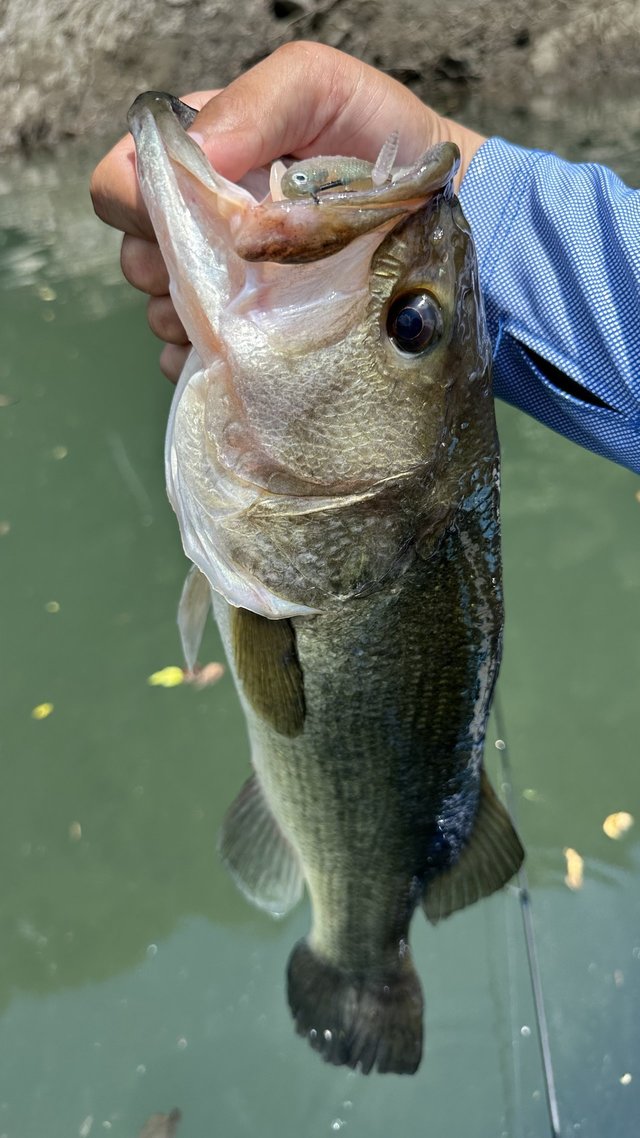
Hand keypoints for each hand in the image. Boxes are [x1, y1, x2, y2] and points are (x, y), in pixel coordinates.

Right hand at [90, 42, 485, 380]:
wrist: (439, 212)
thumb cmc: (377, 141)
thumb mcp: (320, 90)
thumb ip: (257, 104)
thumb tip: (201, 155)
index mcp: (196, 162)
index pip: (119, 184)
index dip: (142, 206)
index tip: (203, 219)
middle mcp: (196, 225)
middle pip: (133, 256)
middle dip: (177, 268)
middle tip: (243, 269)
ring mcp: (216, 288)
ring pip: (160, 313)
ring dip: (199, 319)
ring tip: (264, 308)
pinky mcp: (238, 341)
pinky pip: (189, 362)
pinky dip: (211, 361)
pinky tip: (257, 350)